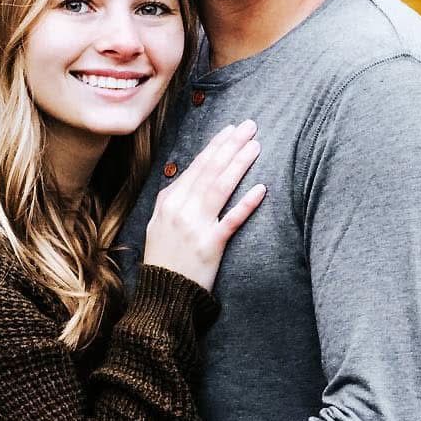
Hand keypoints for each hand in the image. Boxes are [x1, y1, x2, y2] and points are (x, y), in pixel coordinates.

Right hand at [143, 118, 264, 289]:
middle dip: (231, 145)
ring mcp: (195, 227)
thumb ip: (173, 200)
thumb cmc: (164, 260)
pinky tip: (261, 188)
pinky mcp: (210, 246)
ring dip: (239, 164)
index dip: (215, 146)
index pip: (196, 166)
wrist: (163, 295)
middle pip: (210, 170)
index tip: (231, 129)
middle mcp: (180, 210)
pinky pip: (231, 220)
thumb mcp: (159, 225)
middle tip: (250, 126)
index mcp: (168, 202)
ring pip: (220, 187)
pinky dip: (246, 203)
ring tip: (256, 146)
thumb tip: (190, 178)